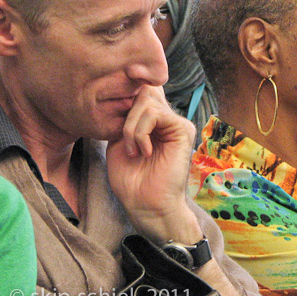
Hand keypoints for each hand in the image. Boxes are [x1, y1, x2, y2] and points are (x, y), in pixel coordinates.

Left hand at [106, 85, 200, 243]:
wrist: (146, 205)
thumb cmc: (132, 180)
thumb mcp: (119, 142)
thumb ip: (124, 119)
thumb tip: (123, 95)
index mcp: (155, 121)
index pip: (143, 91)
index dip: (128, 94)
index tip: (113, 108)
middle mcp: (169, 119)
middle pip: (144, 90)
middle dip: (126, 113)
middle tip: (124, 141)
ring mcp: (178, 123)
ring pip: (147, 100)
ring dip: (131, 127)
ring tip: (133, 151)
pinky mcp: (183, 129)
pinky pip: (155, 114)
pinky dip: (141, 132)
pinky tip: (143, 151)